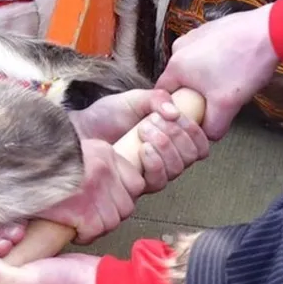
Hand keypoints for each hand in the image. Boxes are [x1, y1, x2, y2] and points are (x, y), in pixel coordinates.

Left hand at [70, 89, 210, 190]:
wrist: (82, 130)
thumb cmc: (108, 115)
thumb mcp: (135, 99)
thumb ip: (157, 99)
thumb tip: (175, 112)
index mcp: (172, 138)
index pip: (199, 144)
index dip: (194, 132)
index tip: (176, 116)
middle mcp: (166, 158)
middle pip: (191, 157)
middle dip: (177, 136)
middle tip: (153, 121)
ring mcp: (152, 172)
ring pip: (177, 169)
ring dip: (165, 147)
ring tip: (144, 131)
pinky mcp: (137, 184)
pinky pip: (158, 181)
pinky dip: (155, 163)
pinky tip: (144, 149)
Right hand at [155, 5, 277, 139]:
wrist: (271, 32)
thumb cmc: (244, 65)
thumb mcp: (226, 106)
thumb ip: (212, 127)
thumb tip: (208, 135)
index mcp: (176, 64)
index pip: (164, 95)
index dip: (177, 109)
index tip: (194, 115)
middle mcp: (180, 46)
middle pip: (181, 81)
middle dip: (196, 94)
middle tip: (217, 101)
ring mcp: (196, 35)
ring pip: (195, 66)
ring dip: (208, 78)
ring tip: (230, 83)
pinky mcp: (211, 28)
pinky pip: (208, 53)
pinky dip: (218, 62)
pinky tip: (236, 67)